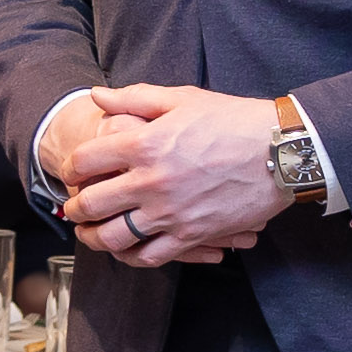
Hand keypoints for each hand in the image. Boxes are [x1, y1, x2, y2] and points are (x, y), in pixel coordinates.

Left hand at [49, 83, 292, 266]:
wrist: (281, 152)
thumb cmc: (233, 120)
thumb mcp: (182, 99)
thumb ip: (134, 98)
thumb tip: (96, 95)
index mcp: (143, 144)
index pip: (84, 161)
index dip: (70, 167)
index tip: (73, 172)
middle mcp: (150, 182)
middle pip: (90, 204)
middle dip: (74, 208)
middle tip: (72, 207)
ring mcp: (170, 213)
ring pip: (114, 237)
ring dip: (94, 237)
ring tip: (91, 232)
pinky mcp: (192, 235)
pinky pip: (150, 256)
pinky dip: (132, 256)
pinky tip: (128, 248)